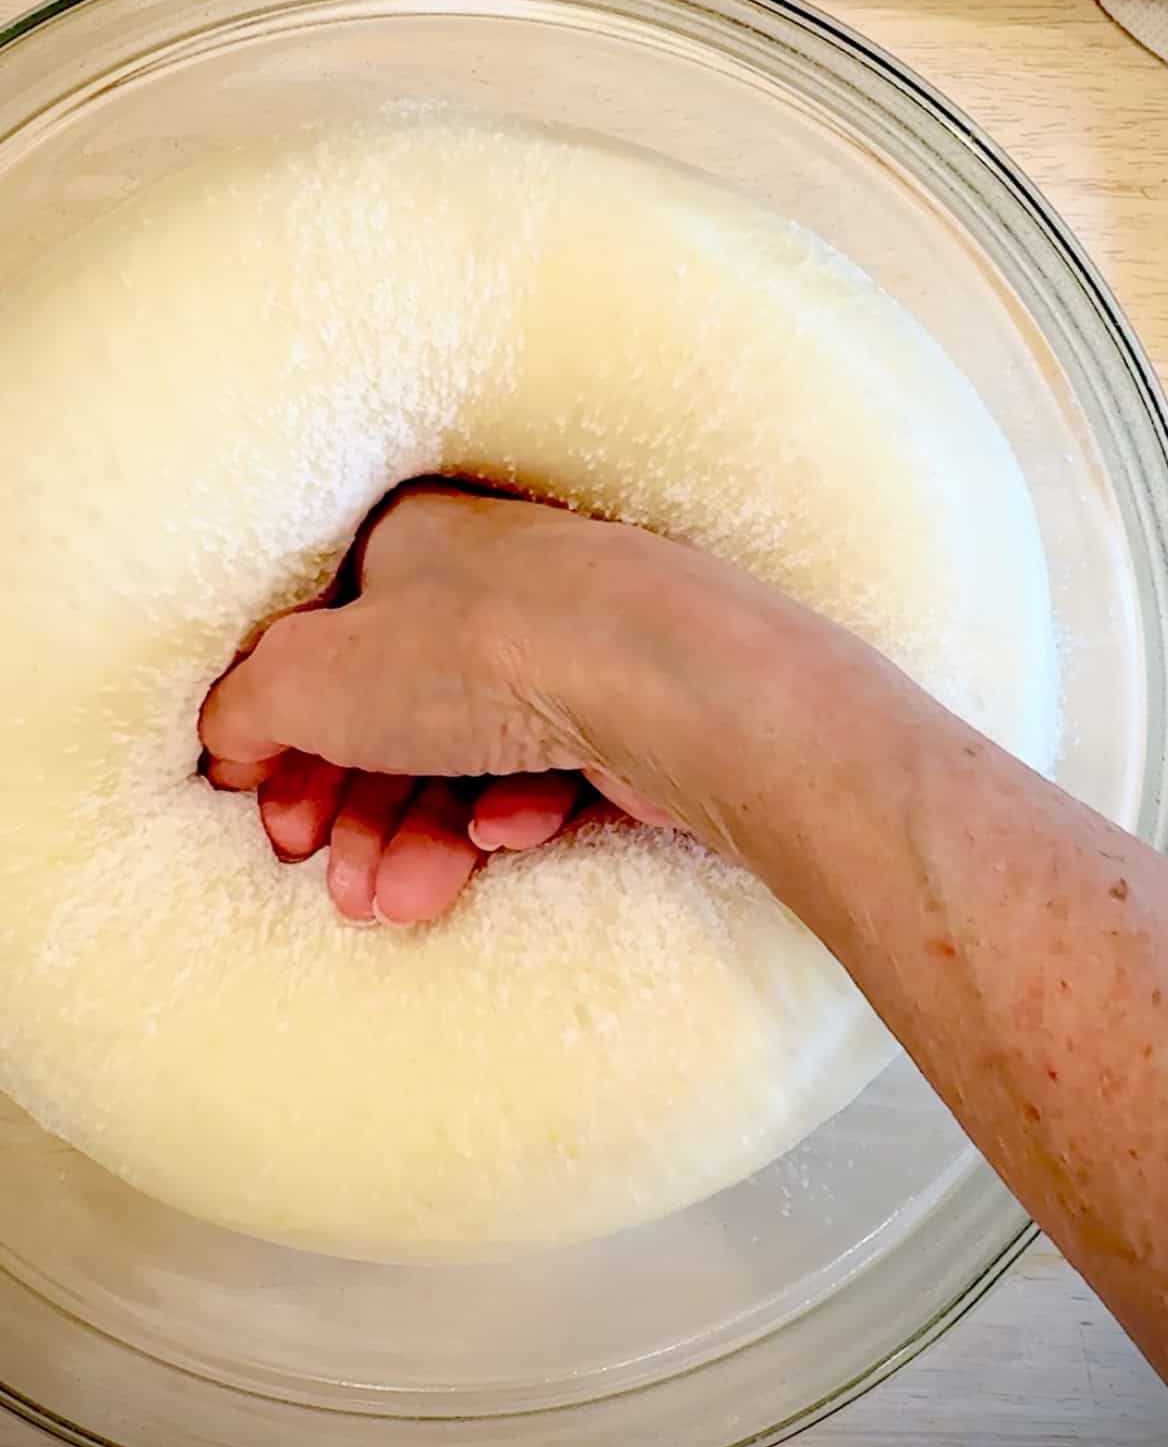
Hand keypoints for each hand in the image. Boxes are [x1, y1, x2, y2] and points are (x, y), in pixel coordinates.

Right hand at [200, 486, 673, 924]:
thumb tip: (230, 739)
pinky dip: (512, 814)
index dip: (286, 740)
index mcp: (406, 546)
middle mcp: (487, 586)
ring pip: (466, 757)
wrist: (660, 676)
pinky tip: (505, 837)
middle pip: (392, 717)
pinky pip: (544, 772)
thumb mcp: (311, 674)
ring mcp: (563, 646)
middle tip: (335, 885)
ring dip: (421, 838)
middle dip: (355, 814)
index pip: (321, 648)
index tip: (268, 818)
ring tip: (402, 900)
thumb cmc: (478, 647)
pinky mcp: (621, 711)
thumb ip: (249, 705)